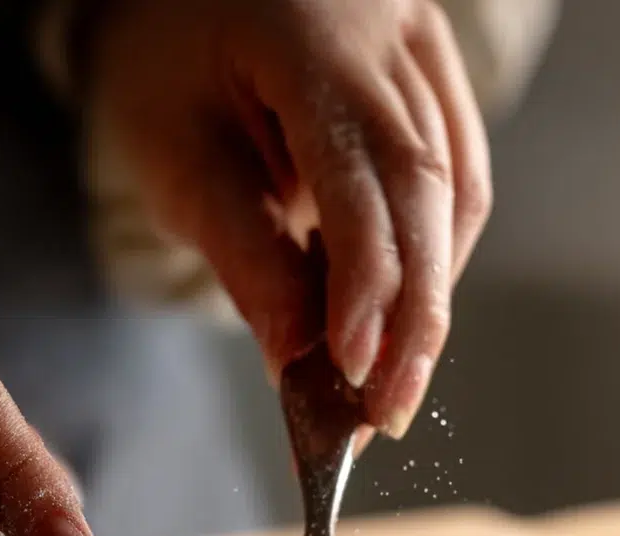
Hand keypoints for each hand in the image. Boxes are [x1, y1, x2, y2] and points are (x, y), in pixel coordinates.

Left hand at [89, 0, 491, 437]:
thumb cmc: (162, 65)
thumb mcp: (174, 159)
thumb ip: (243, 253)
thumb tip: (298, 361)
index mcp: (311, 34)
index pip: (365, 178)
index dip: (368, 287)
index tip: (354, 375)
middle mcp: (389, 28)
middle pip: (432, 190)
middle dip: (414, 318)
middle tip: (385, 414)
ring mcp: (423, 44)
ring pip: (457, 192)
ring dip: (428, 299)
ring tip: (389, 383)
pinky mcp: (434, 75)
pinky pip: (456, 178)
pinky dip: (431, 257)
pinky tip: (400, 314)